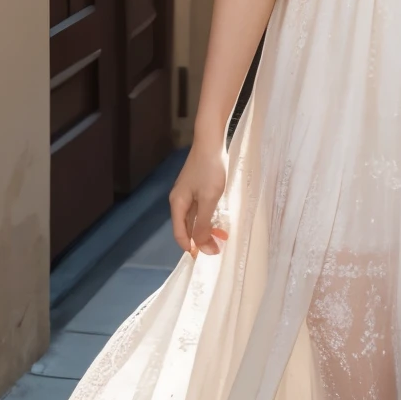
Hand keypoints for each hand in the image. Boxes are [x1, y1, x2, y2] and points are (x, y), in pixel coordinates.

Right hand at [170, 142, 228, 256]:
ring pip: (195, 218)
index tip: (204, 258)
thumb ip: (203, 223)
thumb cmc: (209, 170)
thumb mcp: (209, 199)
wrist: (211, 142)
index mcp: (177, 204)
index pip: (180, 233)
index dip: (190, 247)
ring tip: (223, 236)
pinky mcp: (196, 187)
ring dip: (207, 229)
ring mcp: (188, 193)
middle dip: (201, 240)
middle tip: (218, 248)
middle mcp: (179, 200)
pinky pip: (200, 209)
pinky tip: (220, 221)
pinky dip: (209, 218)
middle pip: (187, 227)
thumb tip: (200, 246)